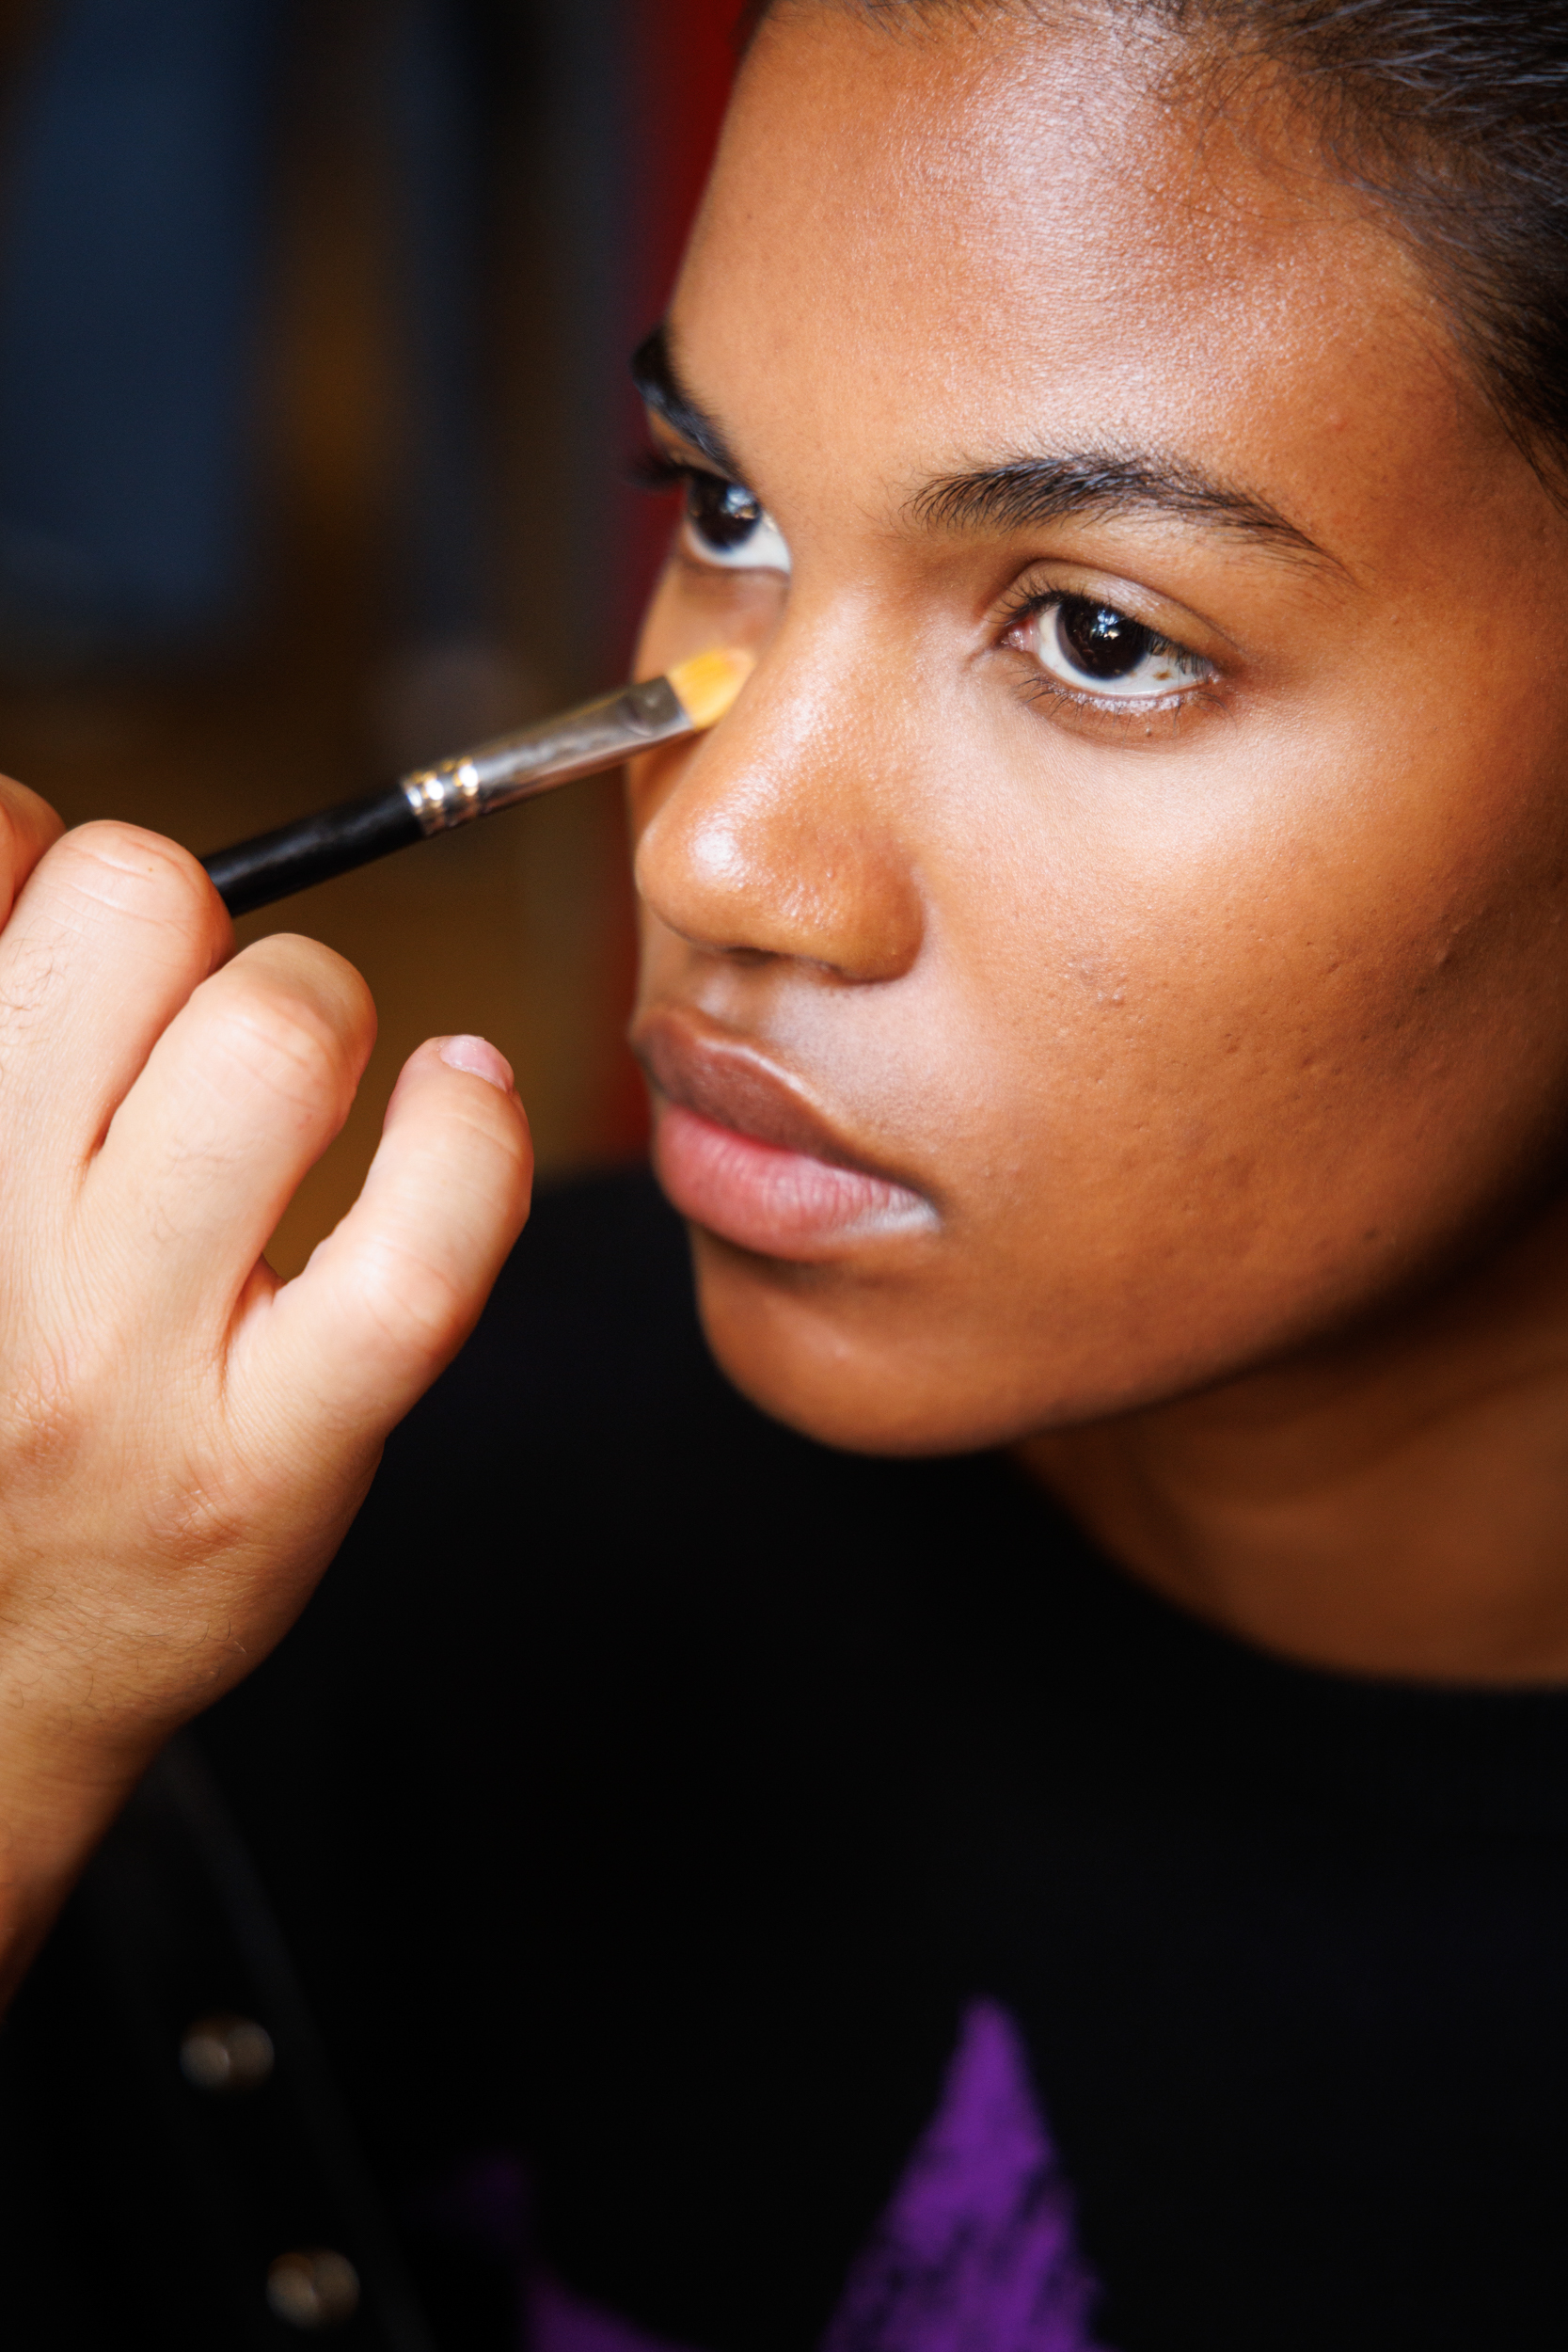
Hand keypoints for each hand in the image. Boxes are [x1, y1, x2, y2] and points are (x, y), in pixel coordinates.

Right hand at [0, 795, 531, 1997]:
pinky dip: (467, 1138)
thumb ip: (0, 1048)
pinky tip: (454, 1103)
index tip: (59, 928)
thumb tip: (48, 856)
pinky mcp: (274, 1455)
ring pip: (280, 1031)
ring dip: (314, 1008)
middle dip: (185, 920)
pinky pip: (420, 1240)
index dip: (38, 856)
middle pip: (137, 906)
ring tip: (292, 1085)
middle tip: (182, 1016)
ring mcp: (128, 1360)